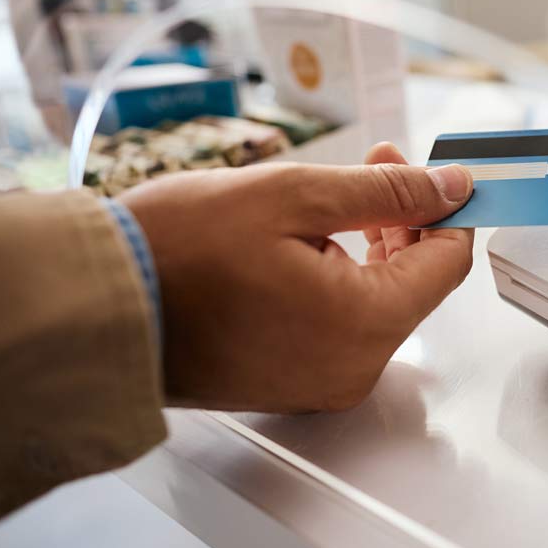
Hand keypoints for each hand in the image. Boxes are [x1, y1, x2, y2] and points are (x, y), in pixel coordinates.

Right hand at [119, 147, 474, 412]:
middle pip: (415, 283)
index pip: (449, 261)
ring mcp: (321, 383)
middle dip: (404, 217)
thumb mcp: (295, 196)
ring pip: (377, 302)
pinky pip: (341, 326)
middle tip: (374, 165)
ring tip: (325, 203)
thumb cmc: (177, 252)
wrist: (96, 308)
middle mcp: (353, 368)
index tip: (431, 170)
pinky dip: (337, 280)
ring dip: (370, 245)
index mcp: (365, 325)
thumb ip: (387, 192)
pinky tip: (300, 247)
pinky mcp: (291, 383)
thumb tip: (451, 188)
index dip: (446, 205)